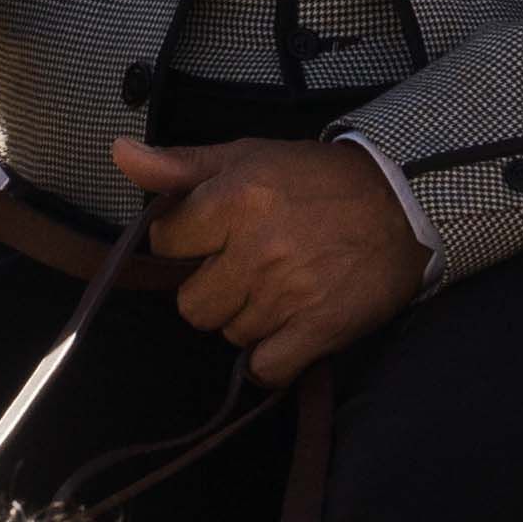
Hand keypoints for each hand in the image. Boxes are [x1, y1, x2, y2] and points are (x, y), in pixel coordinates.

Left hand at [110, 137, 420, 387]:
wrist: (404, 203)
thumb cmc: (318, 178)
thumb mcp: (249, 156)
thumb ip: (181, 164)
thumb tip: (118, 153)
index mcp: (235, 199)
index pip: (166, 243)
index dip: (187, 241)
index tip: (214, 235)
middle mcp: (256, 249)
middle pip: (192, 304)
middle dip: (214, 289)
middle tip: (248, 269)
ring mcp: (286, 294)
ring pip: (230, 334)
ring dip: (248, 319)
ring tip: (280, 289)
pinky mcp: (318, 329)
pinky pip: (266, 368)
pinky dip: (273, 358)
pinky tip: (288, 332)